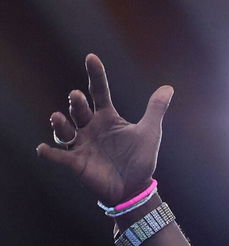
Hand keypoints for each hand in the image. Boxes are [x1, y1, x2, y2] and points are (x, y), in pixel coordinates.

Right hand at [35, 54, 173, 206]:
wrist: (135, 188)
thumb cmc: (140, 159)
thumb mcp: (150, 132)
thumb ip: (155, 109)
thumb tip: (168, 87)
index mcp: (107, 117)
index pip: (99, 91)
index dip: (96, 75)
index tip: (91, 57)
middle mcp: (91, 127)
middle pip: (80, 110)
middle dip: (76, 103)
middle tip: (77, 97)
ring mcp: (82, 144)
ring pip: (65, 130)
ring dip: (60, 124)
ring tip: (57, 118)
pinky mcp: (76, 163)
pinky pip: (59, 156)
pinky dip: (50, 153)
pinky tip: (43, 149)